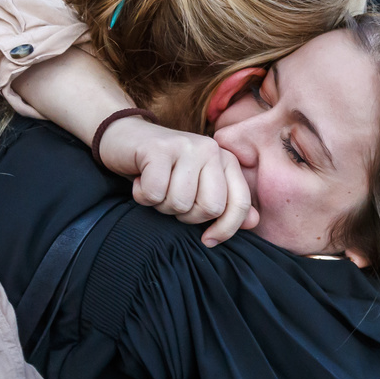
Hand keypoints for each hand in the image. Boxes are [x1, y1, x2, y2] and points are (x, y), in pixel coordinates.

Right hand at [99, 117, 259, 246]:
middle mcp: (211, 150)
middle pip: (210, 208)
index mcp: (225, 160)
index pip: (240, 203)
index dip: (226, 229)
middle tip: (173, 199)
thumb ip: (228, 203)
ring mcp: (186, 146)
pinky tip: (141, 180)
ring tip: (156, 187)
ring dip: (161, 205)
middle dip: (187, 216)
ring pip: (180, 203)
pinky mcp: (158, 149)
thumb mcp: (198, 186)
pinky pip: (154, 194)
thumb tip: (254, 222)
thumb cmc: (165, 170)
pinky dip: (143, 196)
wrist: (124, 138)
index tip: (207, 240)